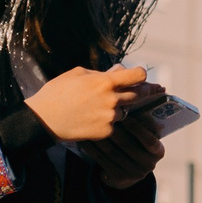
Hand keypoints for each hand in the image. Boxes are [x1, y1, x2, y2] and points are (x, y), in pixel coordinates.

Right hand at [26, 65, 149, 141]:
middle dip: (146, 91)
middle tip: (156, 89)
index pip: (137, 76)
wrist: (44, 118)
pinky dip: (107, 120)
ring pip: (125, 110)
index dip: (142, 75)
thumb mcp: (77, 74)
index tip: (143, 76)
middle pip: (139, 94)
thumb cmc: (58, 92)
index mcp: (105, 82)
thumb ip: (101, 74)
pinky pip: (114, 124)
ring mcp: (111, 117)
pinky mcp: (107, 131)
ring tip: (98, 106)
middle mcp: (112, 100)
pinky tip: (91, 118)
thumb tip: (119, 71)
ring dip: (119, 107)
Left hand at [80, 116, 165, 188]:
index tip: (123, 113)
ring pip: (113, 152)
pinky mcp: (119, 178)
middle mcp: (149, 165)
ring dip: (100, 137)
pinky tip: (85, 139)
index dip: (136, 127)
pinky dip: (93, 149)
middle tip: (100, 115)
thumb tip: (135, 102)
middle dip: (113, 129)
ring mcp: (134, 174)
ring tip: (90, 125)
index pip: (149, 140)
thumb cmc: (135, 145)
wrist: (126, 172)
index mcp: (158, 152)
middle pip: (128, 145)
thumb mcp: (143, 137)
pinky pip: (103, 160)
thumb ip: (142, 124)